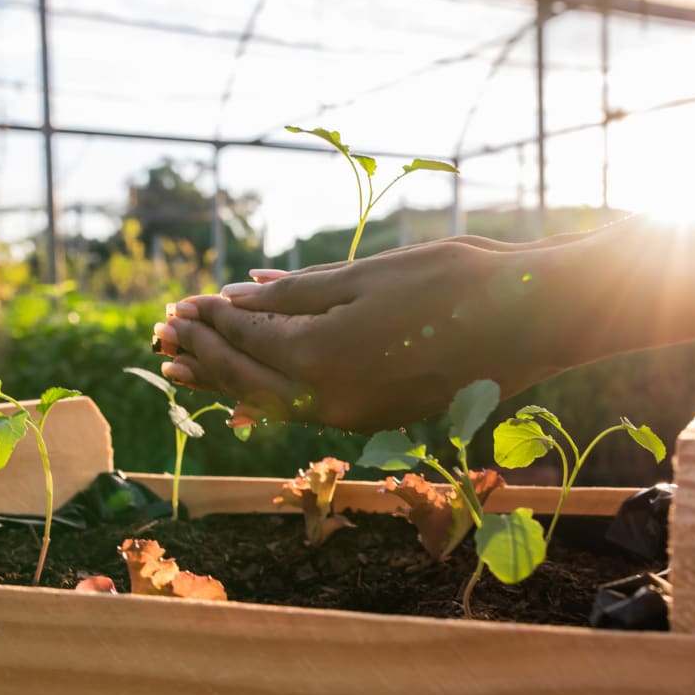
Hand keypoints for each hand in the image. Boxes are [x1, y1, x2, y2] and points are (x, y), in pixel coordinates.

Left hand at [152, 239, 574, 431]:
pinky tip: (253, 388)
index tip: (178, 304)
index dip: (208, 319)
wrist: (532, 320)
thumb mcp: (366, 275)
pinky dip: (272, 394)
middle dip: (204, 355)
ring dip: (229, 380)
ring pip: (274, 402)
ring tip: (186, 368)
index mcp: (321, 356)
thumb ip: (296, 293)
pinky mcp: (381, 419)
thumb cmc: (454, 281)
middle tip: (162, 338)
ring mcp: (357, 417)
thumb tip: (237, 295)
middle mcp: (331, 400)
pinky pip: (308, 411)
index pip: (246, 337)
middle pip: (248, 379)